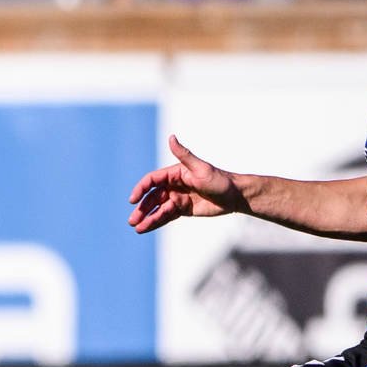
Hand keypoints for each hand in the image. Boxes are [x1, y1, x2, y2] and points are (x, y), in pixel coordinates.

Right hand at [127, 135, 244, 231]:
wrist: (235, 196)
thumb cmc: (220, 179)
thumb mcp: (201, 168)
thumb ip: (183, 154)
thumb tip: (170, 137)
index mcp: (175, 173)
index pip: (152, 180)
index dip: (141, 189)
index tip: (133, 200)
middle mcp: (173, 185)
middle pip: (152, 197)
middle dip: (142, 209)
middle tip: (132, 220)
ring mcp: (177, 198)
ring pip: (158, 209)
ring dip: (147, 218)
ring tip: (138, 228)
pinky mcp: (183, 210)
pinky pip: (166, 216)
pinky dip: (156, 222)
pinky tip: (146, 228)